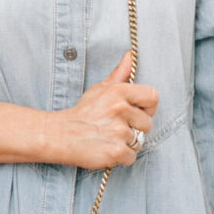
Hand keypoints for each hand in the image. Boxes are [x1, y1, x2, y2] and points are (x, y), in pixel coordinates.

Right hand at [54, 52, 157, 168]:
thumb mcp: (100, 89)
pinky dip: (121, 158)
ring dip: (127, 144)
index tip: (135, 112)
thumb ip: (119, 74)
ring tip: (109, 139)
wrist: (60, 135)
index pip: (153, 97)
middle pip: (148, 123)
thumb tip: (131, 55)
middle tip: (116, 128)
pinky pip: (132, 157)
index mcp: (119, 92)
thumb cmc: (82, 113)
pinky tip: (107, 150)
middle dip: (135, 129)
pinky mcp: (115, 151)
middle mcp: (120, 110)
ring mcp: (118, 132)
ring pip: (139, 141)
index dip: (147, 107)